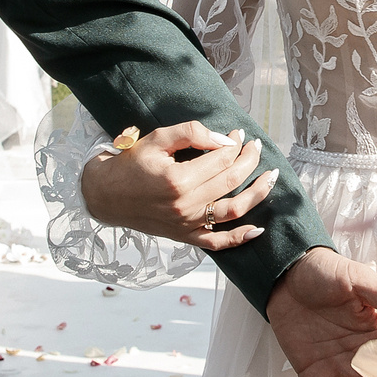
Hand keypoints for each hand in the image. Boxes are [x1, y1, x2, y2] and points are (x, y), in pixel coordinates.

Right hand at [78, 122, 276, 251]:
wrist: (106, 195)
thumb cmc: (131, 163)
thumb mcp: (157, 139)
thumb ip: (192, 133)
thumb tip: (225, 141)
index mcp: (178, 180)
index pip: (220, 159)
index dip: (235, 144)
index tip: (239, 134)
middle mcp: (185, 205)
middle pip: (231, 182)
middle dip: (249, 161)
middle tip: (257, 147)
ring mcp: (187, 224)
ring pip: (233, 210)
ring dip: (257, 193)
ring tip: (271, 177)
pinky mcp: (185, 237)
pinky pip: (217, 243)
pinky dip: (239, 238)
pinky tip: (258, 229)